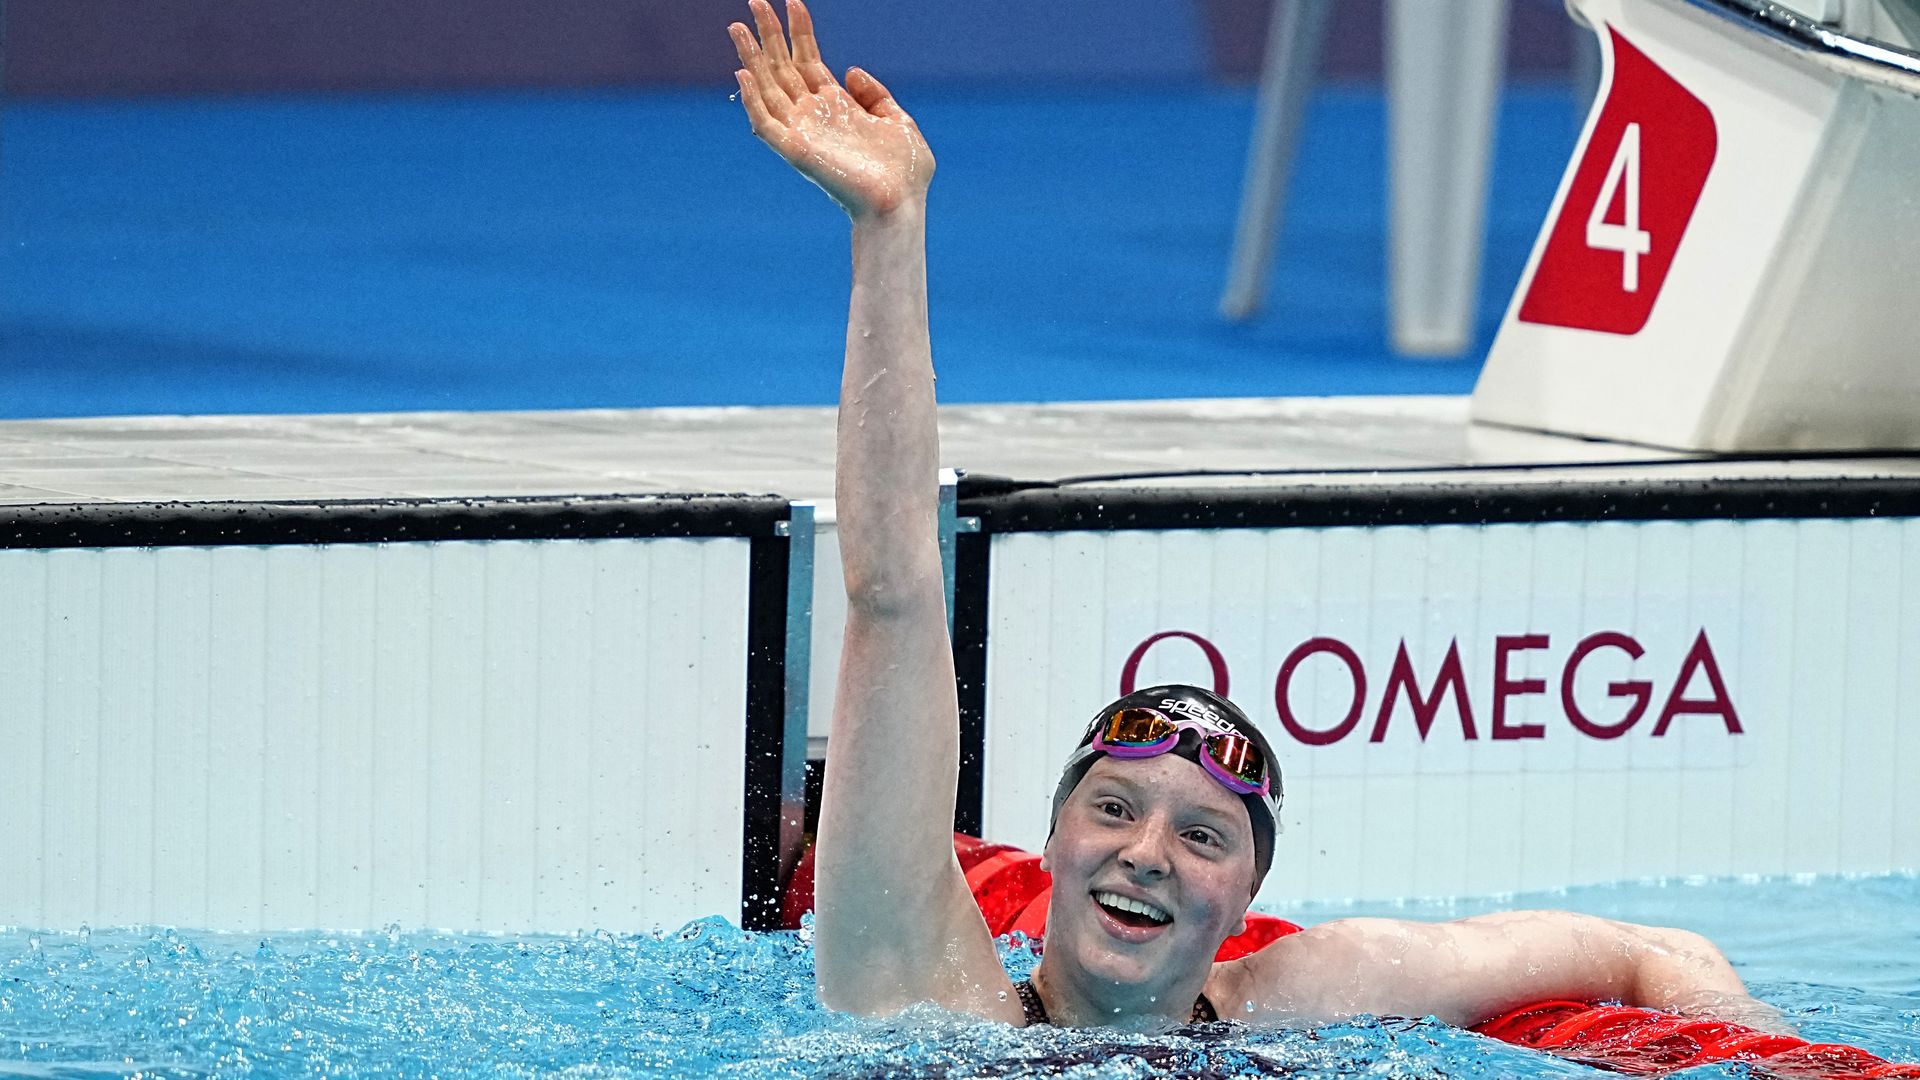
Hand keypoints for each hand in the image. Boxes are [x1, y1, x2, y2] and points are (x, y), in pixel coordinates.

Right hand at [729, 0, 933, 218]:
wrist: (901, 203)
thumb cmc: (904, 173)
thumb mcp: (898, 121)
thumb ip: (876, 94)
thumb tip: (851, 70)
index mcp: (837, 106)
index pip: (809, 59)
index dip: (800, 30)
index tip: (794, 1)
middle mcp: (814, 115)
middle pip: (783, 66)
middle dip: (769, 34)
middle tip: (755, 0)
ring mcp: (802, 132)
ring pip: (767, 87)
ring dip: (751, 57)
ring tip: (736, 26)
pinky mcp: (795, 151)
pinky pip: (765, 122)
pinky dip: (752, 99)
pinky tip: (743, 73)